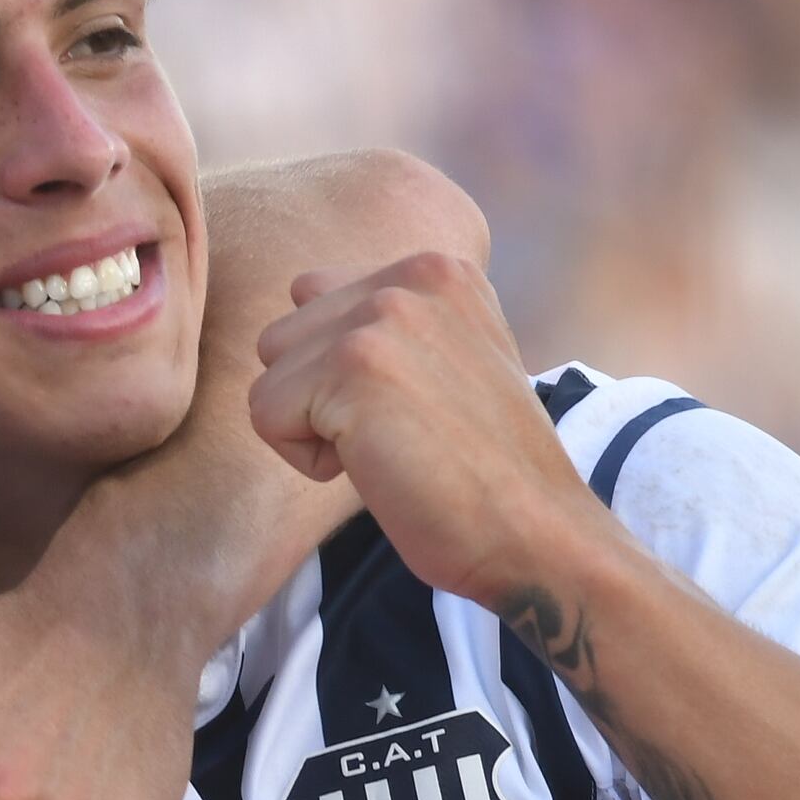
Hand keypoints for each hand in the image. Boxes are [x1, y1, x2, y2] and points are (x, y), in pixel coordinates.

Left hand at [244, 250, 625, 613]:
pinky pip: (265, 414)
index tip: (414, 410)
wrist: (534, 531)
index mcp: (439, 269)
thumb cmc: (484, 468)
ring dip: (312, 428)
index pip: (317, 300)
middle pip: (283, 337)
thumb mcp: (451, 357)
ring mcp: (384, 314)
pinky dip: (306, 460)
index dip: (343, 377)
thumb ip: (389, 318)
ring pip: (270, 375)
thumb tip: (298, 286)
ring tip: (389, 447)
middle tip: (401, 435)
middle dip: (319, 399)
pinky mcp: (353, 365)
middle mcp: (413, 274)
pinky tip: (376, 467)